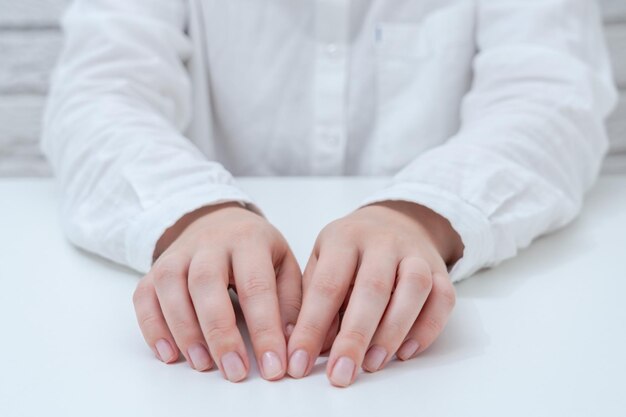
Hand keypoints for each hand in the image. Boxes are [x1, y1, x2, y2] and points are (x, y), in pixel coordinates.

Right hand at [132, 202, 301, 381]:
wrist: (218, 219)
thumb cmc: (256, 249)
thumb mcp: (284, 263)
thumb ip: (289, 301)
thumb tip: (291, 343)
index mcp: (248, 240)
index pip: (256, 286)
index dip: (264, 329)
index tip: (273, 365)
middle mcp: (209, 243)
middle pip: (207, 284)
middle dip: (220, 333)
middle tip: (234, 371)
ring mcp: (178, 254)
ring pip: (171, 287)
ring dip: (185, 331)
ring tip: (203, 365)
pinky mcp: (155, 268)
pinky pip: (144, 296)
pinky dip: (153, 327)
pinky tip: (170, 354)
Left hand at [286, 201, 462, 386]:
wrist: (396, 220)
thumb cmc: (350, 251)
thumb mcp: (322, 261)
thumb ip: (313, 300)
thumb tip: (306, 346)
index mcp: (344, 238)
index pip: (327, 285)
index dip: (312, 327)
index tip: (298, 362)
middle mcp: (383, 241)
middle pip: (372, 288)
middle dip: (355, 336)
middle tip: (341, 374)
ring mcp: (415, 253)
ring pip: (413, 288)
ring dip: (393, 331)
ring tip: (372, 364)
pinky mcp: (440, 270)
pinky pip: (443, 298)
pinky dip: (427, 329)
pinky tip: (405, 352)